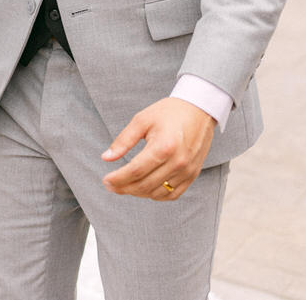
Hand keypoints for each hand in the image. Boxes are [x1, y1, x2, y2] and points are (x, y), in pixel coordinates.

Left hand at [101, 97, 216, 200]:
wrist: (199, 109)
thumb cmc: (169, 112)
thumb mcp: (142, 120)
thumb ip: (123, 140)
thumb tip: (106, 158)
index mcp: (163, 146)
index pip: (136, 171)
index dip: (118, 179)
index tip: (106, 180)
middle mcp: (177, 162)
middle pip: (145, 185)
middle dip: (124, 188)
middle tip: (110, 185)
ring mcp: (187, 171)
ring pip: (157, 193)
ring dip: (138, 193)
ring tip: (125, 186)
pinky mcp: (193, 174)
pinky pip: (172, 194)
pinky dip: (156, 195)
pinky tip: (145, 189)